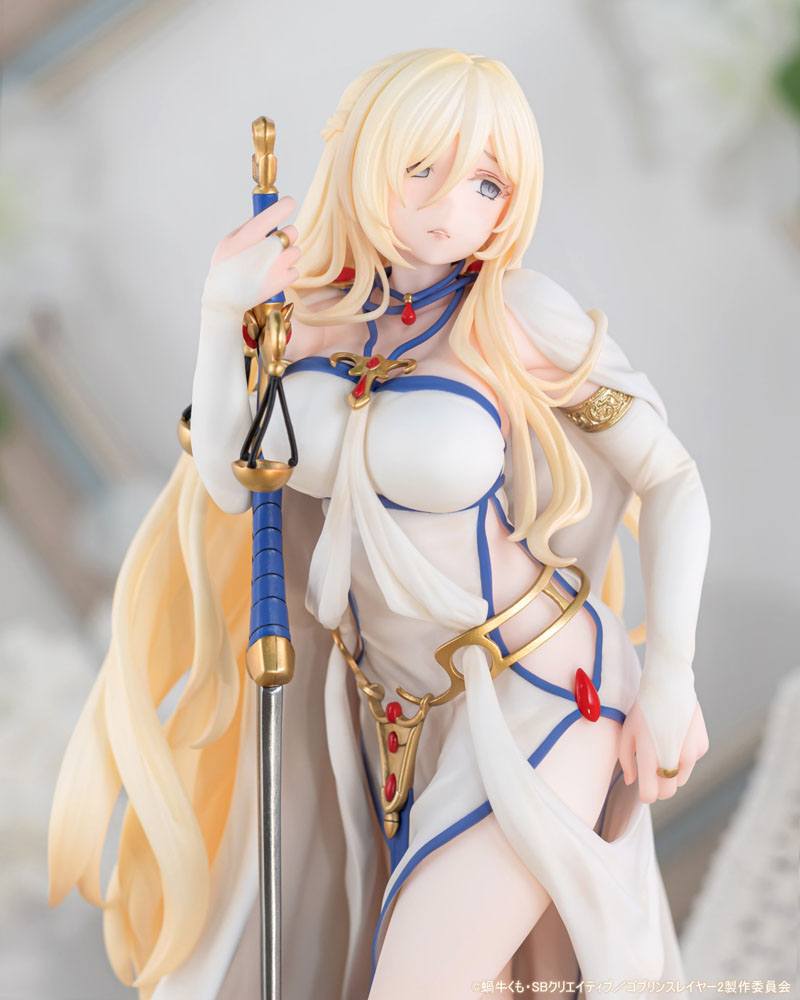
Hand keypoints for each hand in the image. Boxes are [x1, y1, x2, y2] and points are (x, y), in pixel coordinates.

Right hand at [201, 195, 300, 315]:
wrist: (225, 300)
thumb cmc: (224, 269)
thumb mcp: (227, 242)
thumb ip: (247, 227)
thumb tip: (264, 216)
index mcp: (251, 235)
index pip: (276, 212)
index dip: (285, 205)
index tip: (289, 203)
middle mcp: (268, 248)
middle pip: (293, 231)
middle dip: (286, 236)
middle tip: (273, 244)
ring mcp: (278, 265)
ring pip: (296, 251)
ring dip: (287, 255)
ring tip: (270, 264)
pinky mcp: (284, 280)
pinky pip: (295, 269)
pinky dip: (286, 273)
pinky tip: (272, 276)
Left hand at [618, 698, 708, 803]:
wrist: (669, 686)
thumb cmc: (643, 710)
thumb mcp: (627, 733)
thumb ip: (626, 761)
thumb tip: (632, 782)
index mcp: (650, 759)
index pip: (650, 795)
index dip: (645, 794)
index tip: (643, 786)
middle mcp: (673, 761)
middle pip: (668, 793)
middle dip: (659, 787)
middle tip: (651, 772)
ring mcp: (691, 755)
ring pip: (680, 779)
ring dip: (671, 771)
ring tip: (663, 748)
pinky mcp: (702, 747)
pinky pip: (691, 762)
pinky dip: (684, 756)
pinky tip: (676, 736)